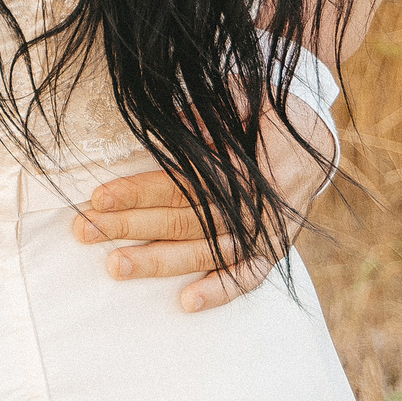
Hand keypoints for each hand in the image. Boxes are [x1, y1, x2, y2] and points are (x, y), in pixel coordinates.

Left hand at [71, 96, 335, 311]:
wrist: (316, 143)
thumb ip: (211, 111)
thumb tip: (181, 123)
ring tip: (115, 267)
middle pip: (184, 220)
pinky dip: (220, 292)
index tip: (99, 197)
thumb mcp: (244, 97)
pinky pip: (248, 278)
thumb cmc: (266, 115)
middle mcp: (254, 206)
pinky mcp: (273, 251)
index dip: (139, 190)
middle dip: (130, 227)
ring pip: (206, 253)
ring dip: (158, 262)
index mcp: (244, 167)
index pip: (182, 183)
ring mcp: (265, 233)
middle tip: (84, 231)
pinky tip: (186, 303)